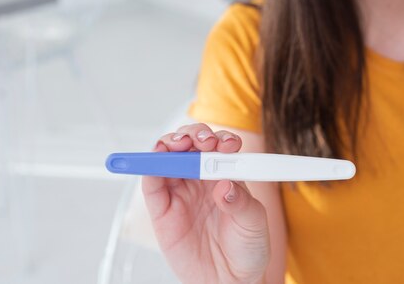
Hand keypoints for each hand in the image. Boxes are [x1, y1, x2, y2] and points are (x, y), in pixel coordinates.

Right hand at [142, 123, 269, 283]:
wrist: (230, 281)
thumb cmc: (246, 248)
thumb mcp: (254, 222)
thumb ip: (241, 202)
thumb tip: (226, 186)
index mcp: (225, 176)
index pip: (218, 147)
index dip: (220, 139)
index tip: (227, 144)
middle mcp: (200, 180)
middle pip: (190, 145)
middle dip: (194, 134)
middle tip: (203, 141)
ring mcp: (180, 192)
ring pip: (168, 157)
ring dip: (170, 143)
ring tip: (180, 144)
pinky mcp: (162, 210)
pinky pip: (152, 184)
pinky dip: (149, 167)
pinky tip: (157, 160)